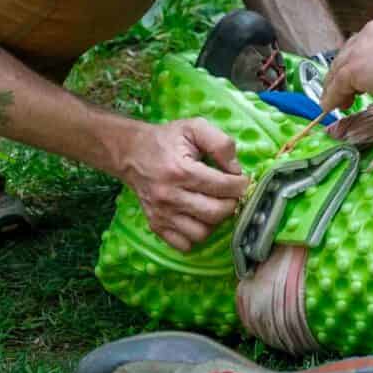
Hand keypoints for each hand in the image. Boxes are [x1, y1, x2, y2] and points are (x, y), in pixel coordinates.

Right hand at [113, 117, 248, 250]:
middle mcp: (170, 196)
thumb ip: (220, 143)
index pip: (224, 187)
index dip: (240, 184)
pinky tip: (198, 218)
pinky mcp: (155, 225)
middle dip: (231, 203)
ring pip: (202, 233)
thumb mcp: (194, 127)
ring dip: (214, 222)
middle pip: (216, 213)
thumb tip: (236, 169)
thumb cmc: (166, 140)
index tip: (241, 180)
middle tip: (230, 194)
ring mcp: (161, 214)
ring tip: (213, 205)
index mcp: (181, 171)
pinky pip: (184, 244)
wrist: (130, 153)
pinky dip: (196, 235)